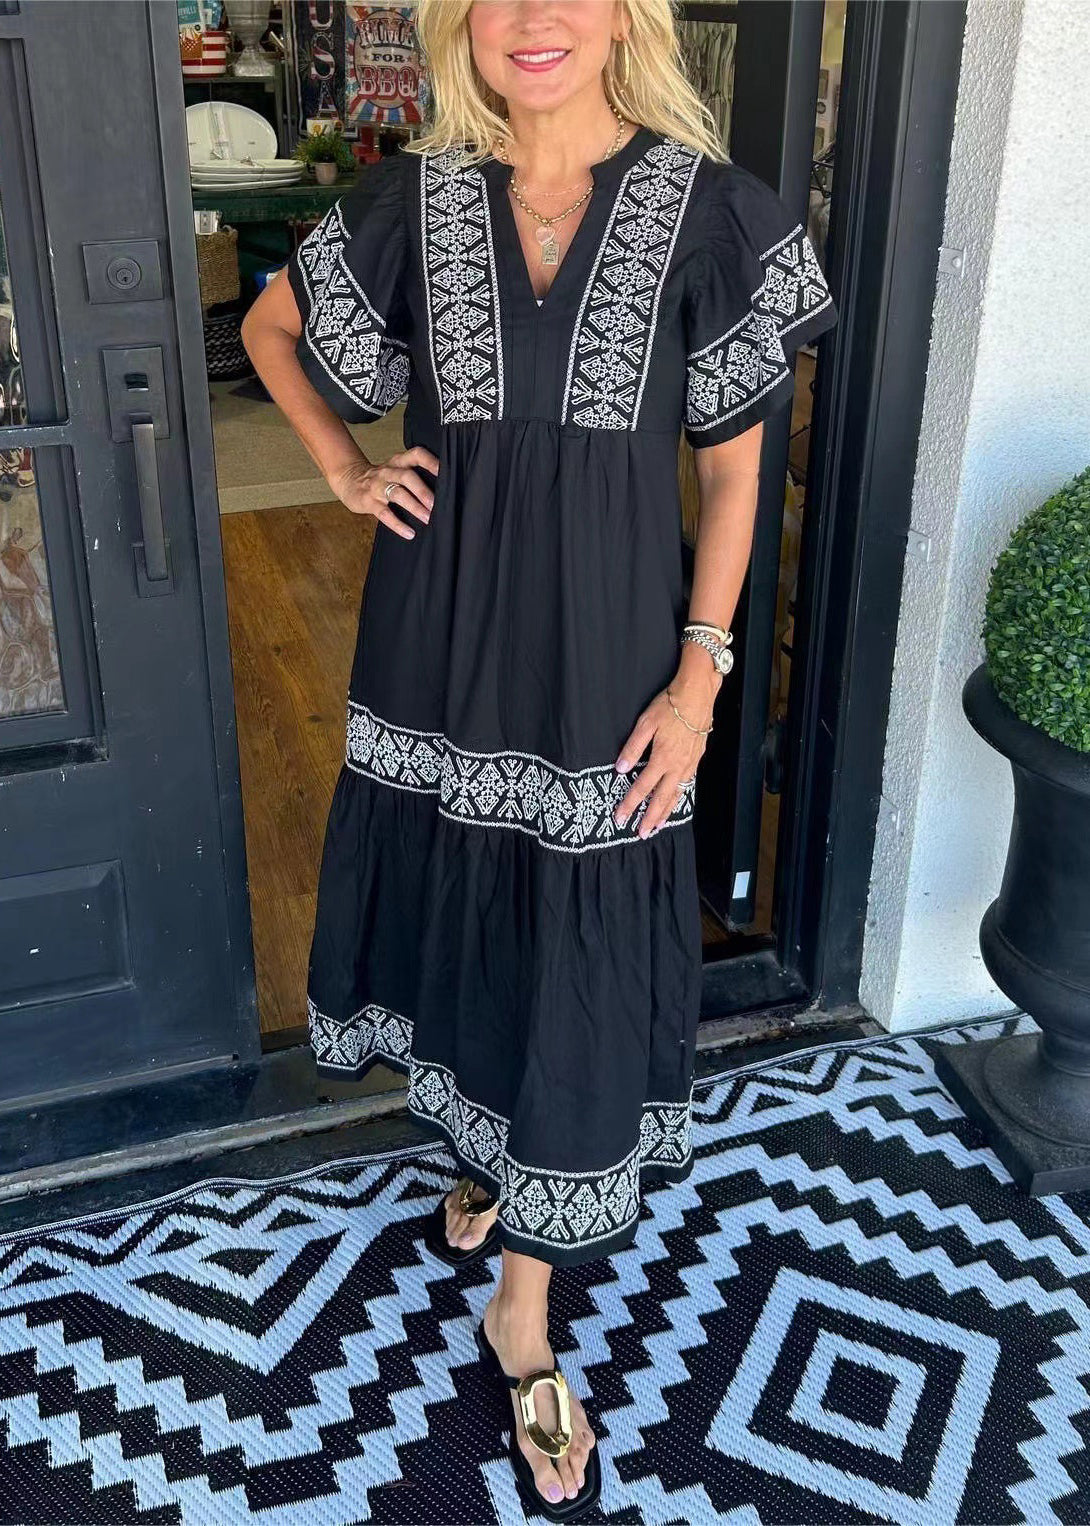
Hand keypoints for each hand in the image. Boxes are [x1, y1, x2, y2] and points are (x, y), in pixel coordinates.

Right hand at [328, 446, 439, 538]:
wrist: (348, 479)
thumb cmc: (380, 478)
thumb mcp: (395, 470)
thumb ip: (413, 475)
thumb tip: (441, 493)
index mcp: (398, 462)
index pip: (416, 455)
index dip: (430, 461)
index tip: (444, 472)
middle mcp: (388, 471)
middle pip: (407, 476)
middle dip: (423, 491)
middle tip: (436, 505)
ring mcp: (378, 486)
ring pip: (397, 494)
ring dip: (414, 506)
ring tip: (427, 518)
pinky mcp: (369, 502)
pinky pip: (384, 513)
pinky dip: (397, 524)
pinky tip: (409, 533)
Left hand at [613, 662, 720, 837]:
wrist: (697, 696)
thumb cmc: (670, 706)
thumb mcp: (645, 723)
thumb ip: (632, 747)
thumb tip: (620, 768)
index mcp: (661, 758)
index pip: (641, 788)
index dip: (630, 804)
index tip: (620, 818)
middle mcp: (676, 766)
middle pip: (661, 799)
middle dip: (649, 818)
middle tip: (641, 834)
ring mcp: (689, 765)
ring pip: (676, 795)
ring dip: (665, 812)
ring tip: (658, 826)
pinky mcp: (696, 760)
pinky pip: (686, 785)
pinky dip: (679, 798)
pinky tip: (674, 802)